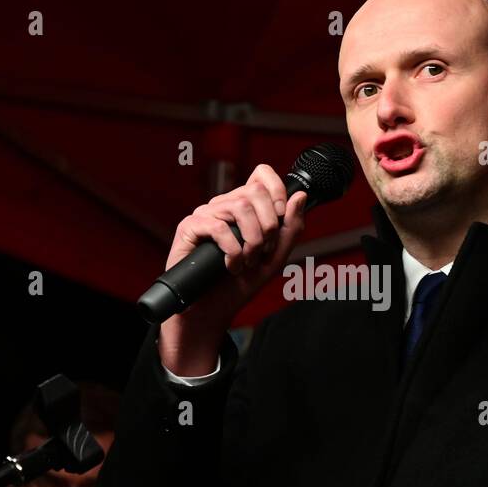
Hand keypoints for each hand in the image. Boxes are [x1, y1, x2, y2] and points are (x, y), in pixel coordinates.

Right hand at [158, 164, 306, 375]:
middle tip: (263, 252)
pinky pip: (218, 225)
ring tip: (247, 262)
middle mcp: (224, 206)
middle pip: (254, 191)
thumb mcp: (275, 258)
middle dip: (268, 225)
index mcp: (244, 208)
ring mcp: (206, 215)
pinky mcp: (189, 227)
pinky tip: (231, 265)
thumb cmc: (240, 285)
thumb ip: (290, 228)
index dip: (276, 189)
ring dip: (252, 239)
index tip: (281, 216)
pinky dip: (232, 249)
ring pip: (239, 206)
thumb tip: (299, 195)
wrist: (213, 311)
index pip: (261, 175)